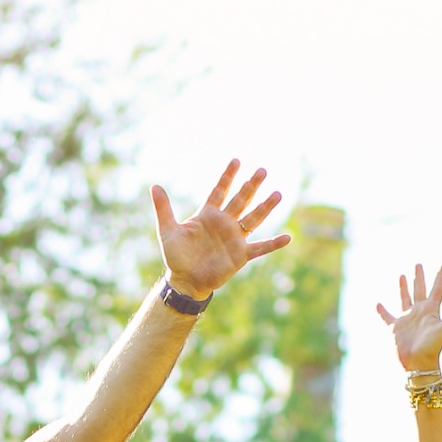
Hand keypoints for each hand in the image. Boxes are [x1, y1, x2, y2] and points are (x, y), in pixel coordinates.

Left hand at [152, 160, 293, 301]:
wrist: (185, 281)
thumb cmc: (176, 256)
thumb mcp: (167, 231)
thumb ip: (163, 209)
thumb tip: (154, 186)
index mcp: (208, 215)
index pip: (220, 190)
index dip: (227, 176)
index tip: (236, 160)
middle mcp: (224, 223)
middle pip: (241, 200)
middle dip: (251, 185)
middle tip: (262, 170)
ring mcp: (234, 238)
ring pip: (253, 218)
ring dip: (265, 207)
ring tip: (277, 194)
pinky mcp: (240, 255)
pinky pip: (260, 248)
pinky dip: (273, 244)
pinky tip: (287, 237)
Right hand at [374, 262, 441, 373]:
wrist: (418, 363)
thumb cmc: (432, 347)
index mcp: (431, 310)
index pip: (437, 289)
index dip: (441, 276)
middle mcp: (419, 312)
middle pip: (420, 289)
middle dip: (419, 277)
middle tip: (418, 264)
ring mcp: (407, 319)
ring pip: (405, 298)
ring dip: (404, 287)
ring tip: (402, 275)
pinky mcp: (395, 328)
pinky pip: (387, 316)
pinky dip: (382, 311)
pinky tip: (378, 304)